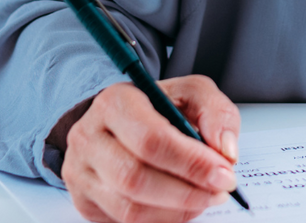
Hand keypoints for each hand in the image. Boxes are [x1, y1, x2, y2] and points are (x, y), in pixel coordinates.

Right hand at [59, 77, 240, 222]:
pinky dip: (159, 221)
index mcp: (114, 103)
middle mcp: (88, 137)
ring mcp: (80, 172)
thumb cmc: (158, 107)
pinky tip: (178, 206)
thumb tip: (225, 151)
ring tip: (202, 198)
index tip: (224, 174)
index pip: (151, 140)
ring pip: (128, 209)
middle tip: (218, 192)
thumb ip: (217, 114)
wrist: (122, 120)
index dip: (192, 163)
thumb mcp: (192, 94)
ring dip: (176, 211)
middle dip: (186, 192)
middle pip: (136, 179)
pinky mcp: (83, 200)